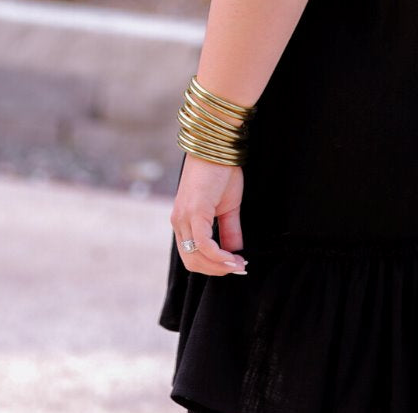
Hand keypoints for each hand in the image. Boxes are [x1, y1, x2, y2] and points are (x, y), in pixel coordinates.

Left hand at [170, 154, 246, 275]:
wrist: (217, 147)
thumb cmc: (221, 172)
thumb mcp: (228, 206)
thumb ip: (230, 230)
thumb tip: (236, 252)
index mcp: (183, 220)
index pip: (192, 256)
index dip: (213, 266)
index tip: (236, 266)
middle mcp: (179, 222)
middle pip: (192, 262)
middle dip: (216, 270)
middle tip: (238, 268)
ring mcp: (183, 218)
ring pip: (195, 256)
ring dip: (218, 266)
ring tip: (239, 264)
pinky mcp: (194, 212)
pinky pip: (203, 244)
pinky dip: (218, 255)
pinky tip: (233, 256)